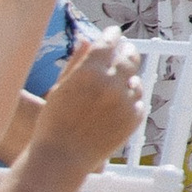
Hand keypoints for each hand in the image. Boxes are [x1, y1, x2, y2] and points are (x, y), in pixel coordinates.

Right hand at [31, 35, 148, 172]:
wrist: (62, 158)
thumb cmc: (53, 123)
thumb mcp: (60, 88)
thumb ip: (77, 61)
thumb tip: (87, 39)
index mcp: (88, 73)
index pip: (108, 43)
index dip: (112, 34)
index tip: (113, 32)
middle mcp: (110, 85)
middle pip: (129, 57)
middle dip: (126, 50)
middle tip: (124, 49)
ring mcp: (125, 102)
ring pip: (135, 79)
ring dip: (128, 77)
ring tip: (117, 81)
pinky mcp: (133, 119)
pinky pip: (138, 101)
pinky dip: (130, 98)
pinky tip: (119, 102)